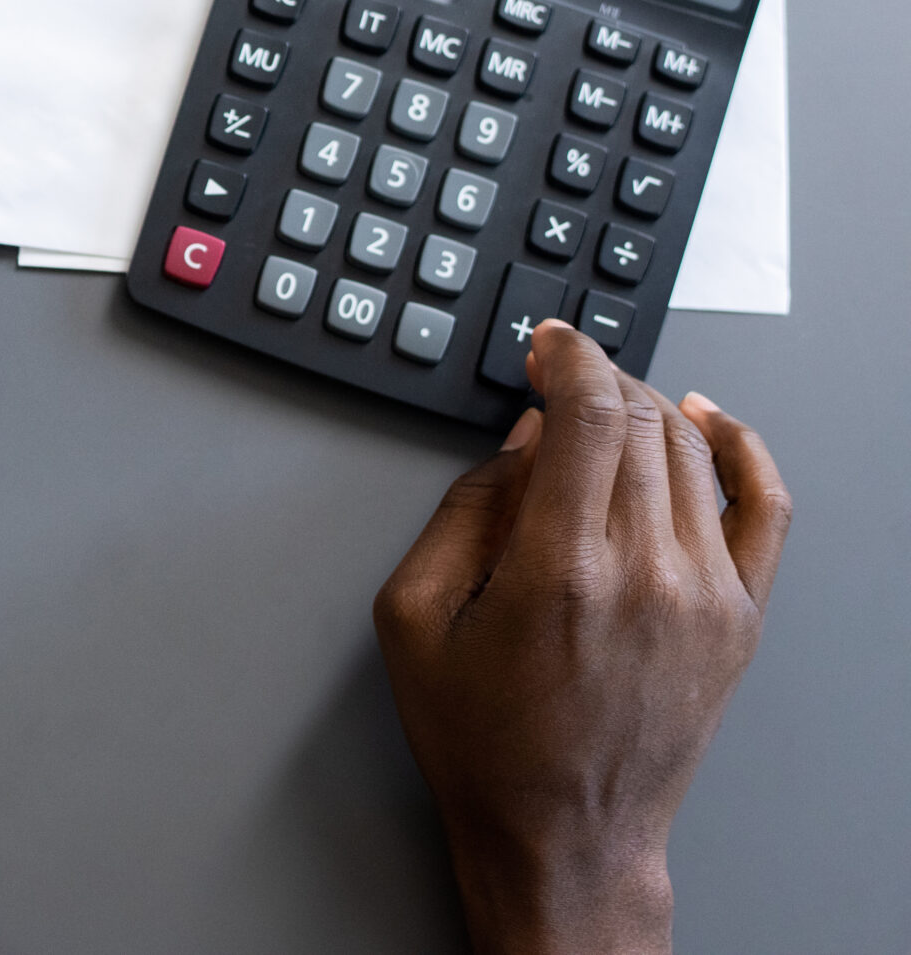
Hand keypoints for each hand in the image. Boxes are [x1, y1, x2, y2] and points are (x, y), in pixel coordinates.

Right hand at [373, 321, 791, 954]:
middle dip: (595, 378)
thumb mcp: (415, 619)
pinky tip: (710, 421)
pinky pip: (765, 506)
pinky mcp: (740, 620)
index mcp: (560, 572)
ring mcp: (706, 597)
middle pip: (640, 421)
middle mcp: (646, 576)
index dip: (567, 357)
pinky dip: (742, 447)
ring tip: (605, 404)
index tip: (547, 343)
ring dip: (646, 406)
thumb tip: (521, 442)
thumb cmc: (486, 743)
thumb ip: (464, 513)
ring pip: (691, 451)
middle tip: (559, 373)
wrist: (566, 837)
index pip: (588, 415)